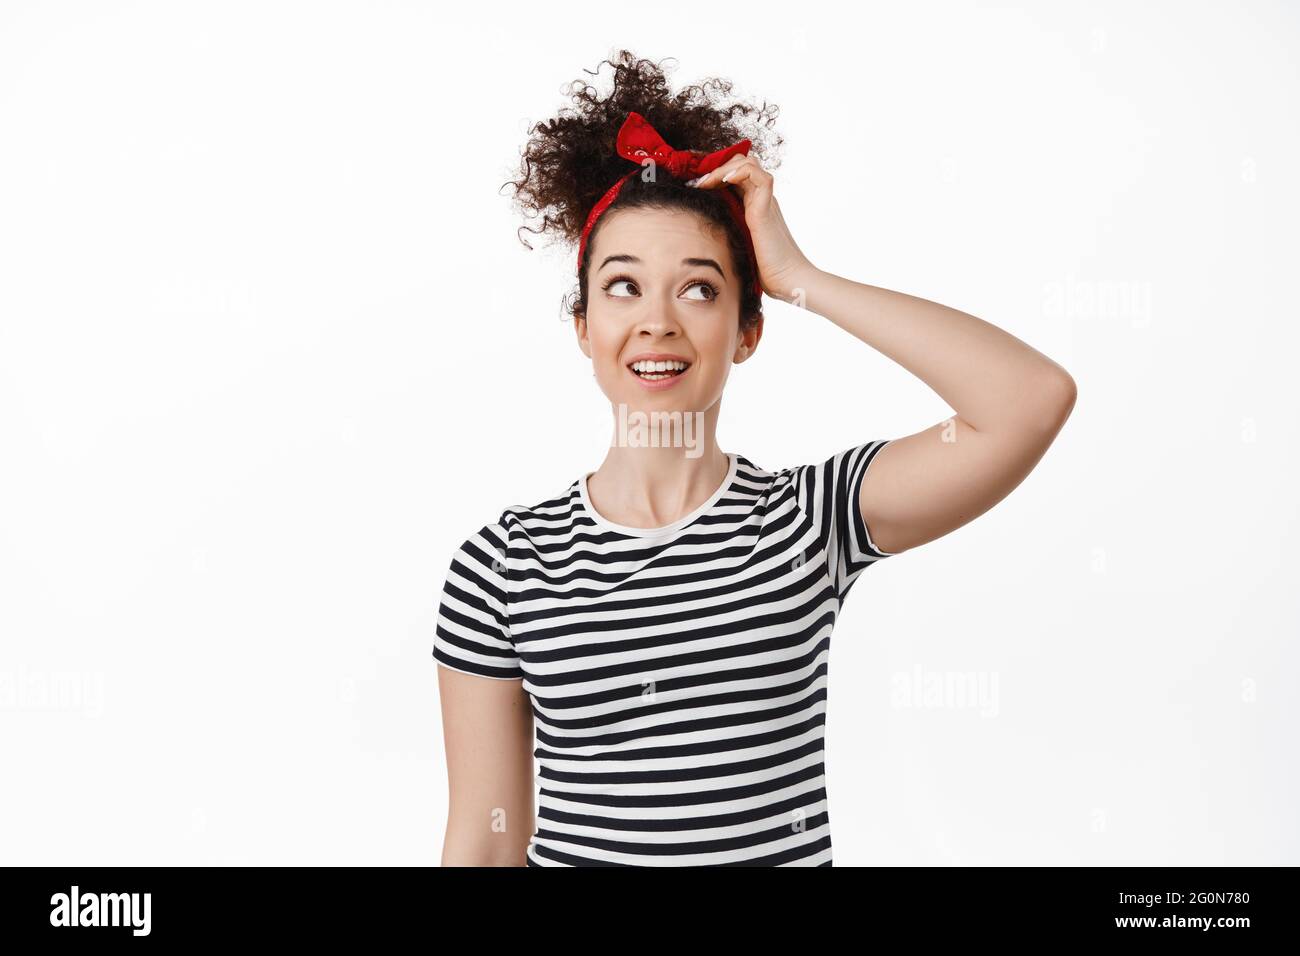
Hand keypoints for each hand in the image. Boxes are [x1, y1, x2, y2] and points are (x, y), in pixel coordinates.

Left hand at [686, 156, 815, 301]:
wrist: (788, 281)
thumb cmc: (764, 271)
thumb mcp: (737, 247)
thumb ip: (725, 236)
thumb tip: (697, 240)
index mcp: (753, 207)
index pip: (735, 176)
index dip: (715, 175)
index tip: (696, 187)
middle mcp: (761, 200)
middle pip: (741, 164)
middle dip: (716, 168)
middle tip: (698, 183)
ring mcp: (765, 202)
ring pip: (748, 163)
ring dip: (723, 168)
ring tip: (707, 182)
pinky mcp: (767, 208)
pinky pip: (759, 175)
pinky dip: (740, 171)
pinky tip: (724, 181)